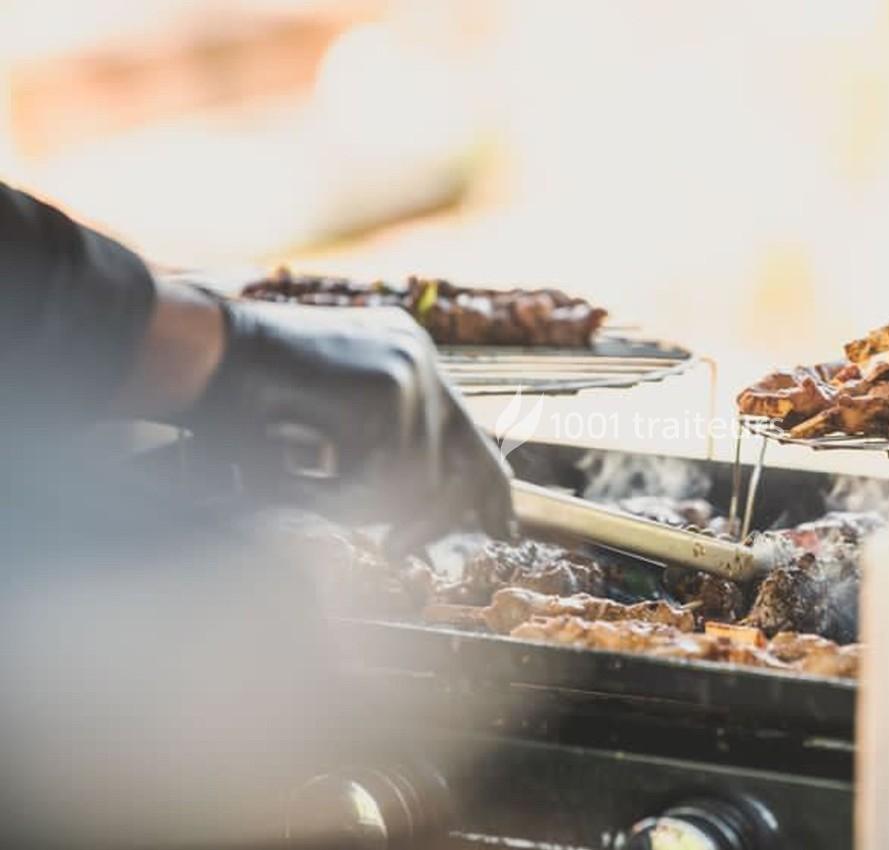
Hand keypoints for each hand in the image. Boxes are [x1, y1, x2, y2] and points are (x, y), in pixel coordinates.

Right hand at [180, 297, 513, 545]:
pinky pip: (382, 478)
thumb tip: (415, 529)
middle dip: (434, 520)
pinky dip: (336, 493)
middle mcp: (419, 358)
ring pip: (417, 481)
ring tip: (303, 476)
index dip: (490, 489)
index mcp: (407, 360)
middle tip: (397, 552)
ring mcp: (409, 369)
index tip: (502, 529)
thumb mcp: (326, 432)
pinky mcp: (388, 388)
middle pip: (463, 463)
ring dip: (358, 503)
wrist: (195, 353)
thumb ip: (379, 462)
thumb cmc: (243, 400)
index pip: (469, 436)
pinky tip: (295, 465)